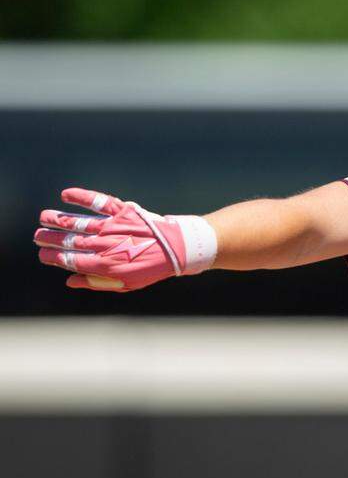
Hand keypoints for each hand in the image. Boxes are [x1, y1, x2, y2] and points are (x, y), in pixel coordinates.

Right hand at [35, 188, 216, 291]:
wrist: (179, 248)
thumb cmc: (151, 268)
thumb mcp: (127, 284)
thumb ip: (97, 283)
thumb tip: (69, 281)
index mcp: (106, 265)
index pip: (70, 260)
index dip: (53, 258)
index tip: (43, 255)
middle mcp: (106, 245)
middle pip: (70, 241)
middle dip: (49, 238)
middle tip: (37, 236)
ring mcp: (114, 226)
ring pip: (79, 222)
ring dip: (58, 219)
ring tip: (43, 217)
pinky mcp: (124, 211)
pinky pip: (98, 202)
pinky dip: (81, 197)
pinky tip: (65, 194)